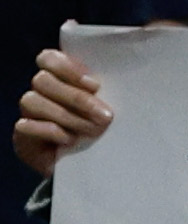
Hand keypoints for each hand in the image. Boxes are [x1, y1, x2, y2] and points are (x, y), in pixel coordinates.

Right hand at [15, 47, 113, 177]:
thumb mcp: (108, 108)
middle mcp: (41, 92)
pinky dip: (49, 131)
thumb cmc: (105, 129)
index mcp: (60, 78)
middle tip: (105, 115)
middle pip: (42, 80)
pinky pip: (25, 126)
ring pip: (32, 101)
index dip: (67, 67)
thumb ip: (106, 93)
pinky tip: (69, 139)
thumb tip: (127, 84)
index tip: (95, 85)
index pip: (49, 58)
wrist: (91, 164)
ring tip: (93, 131)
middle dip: (76, 98)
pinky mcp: (23, 136)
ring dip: (66, 115)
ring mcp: (29, 113)